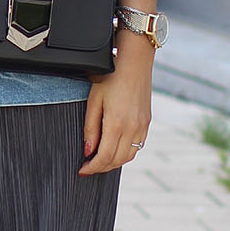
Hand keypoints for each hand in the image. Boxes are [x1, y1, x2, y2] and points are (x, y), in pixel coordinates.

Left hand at [79, 32, 153, 173]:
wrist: (135, 60)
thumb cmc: (111, 76)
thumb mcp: (94, 101)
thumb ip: (90, 128)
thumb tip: (88, 151)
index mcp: (117, 124)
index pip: (104, 157)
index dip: (92, 168)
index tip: (82, 170)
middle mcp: (132, 128)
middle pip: (117, 160)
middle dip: (101, 168)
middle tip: (89, 167)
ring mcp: (142, 126)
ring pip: (129, 156)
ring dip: (114, 162)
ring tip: (100, 160)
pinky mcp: (147, 122)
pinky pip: (137, 146)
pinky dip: (125, 153)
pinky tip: (115, 148)